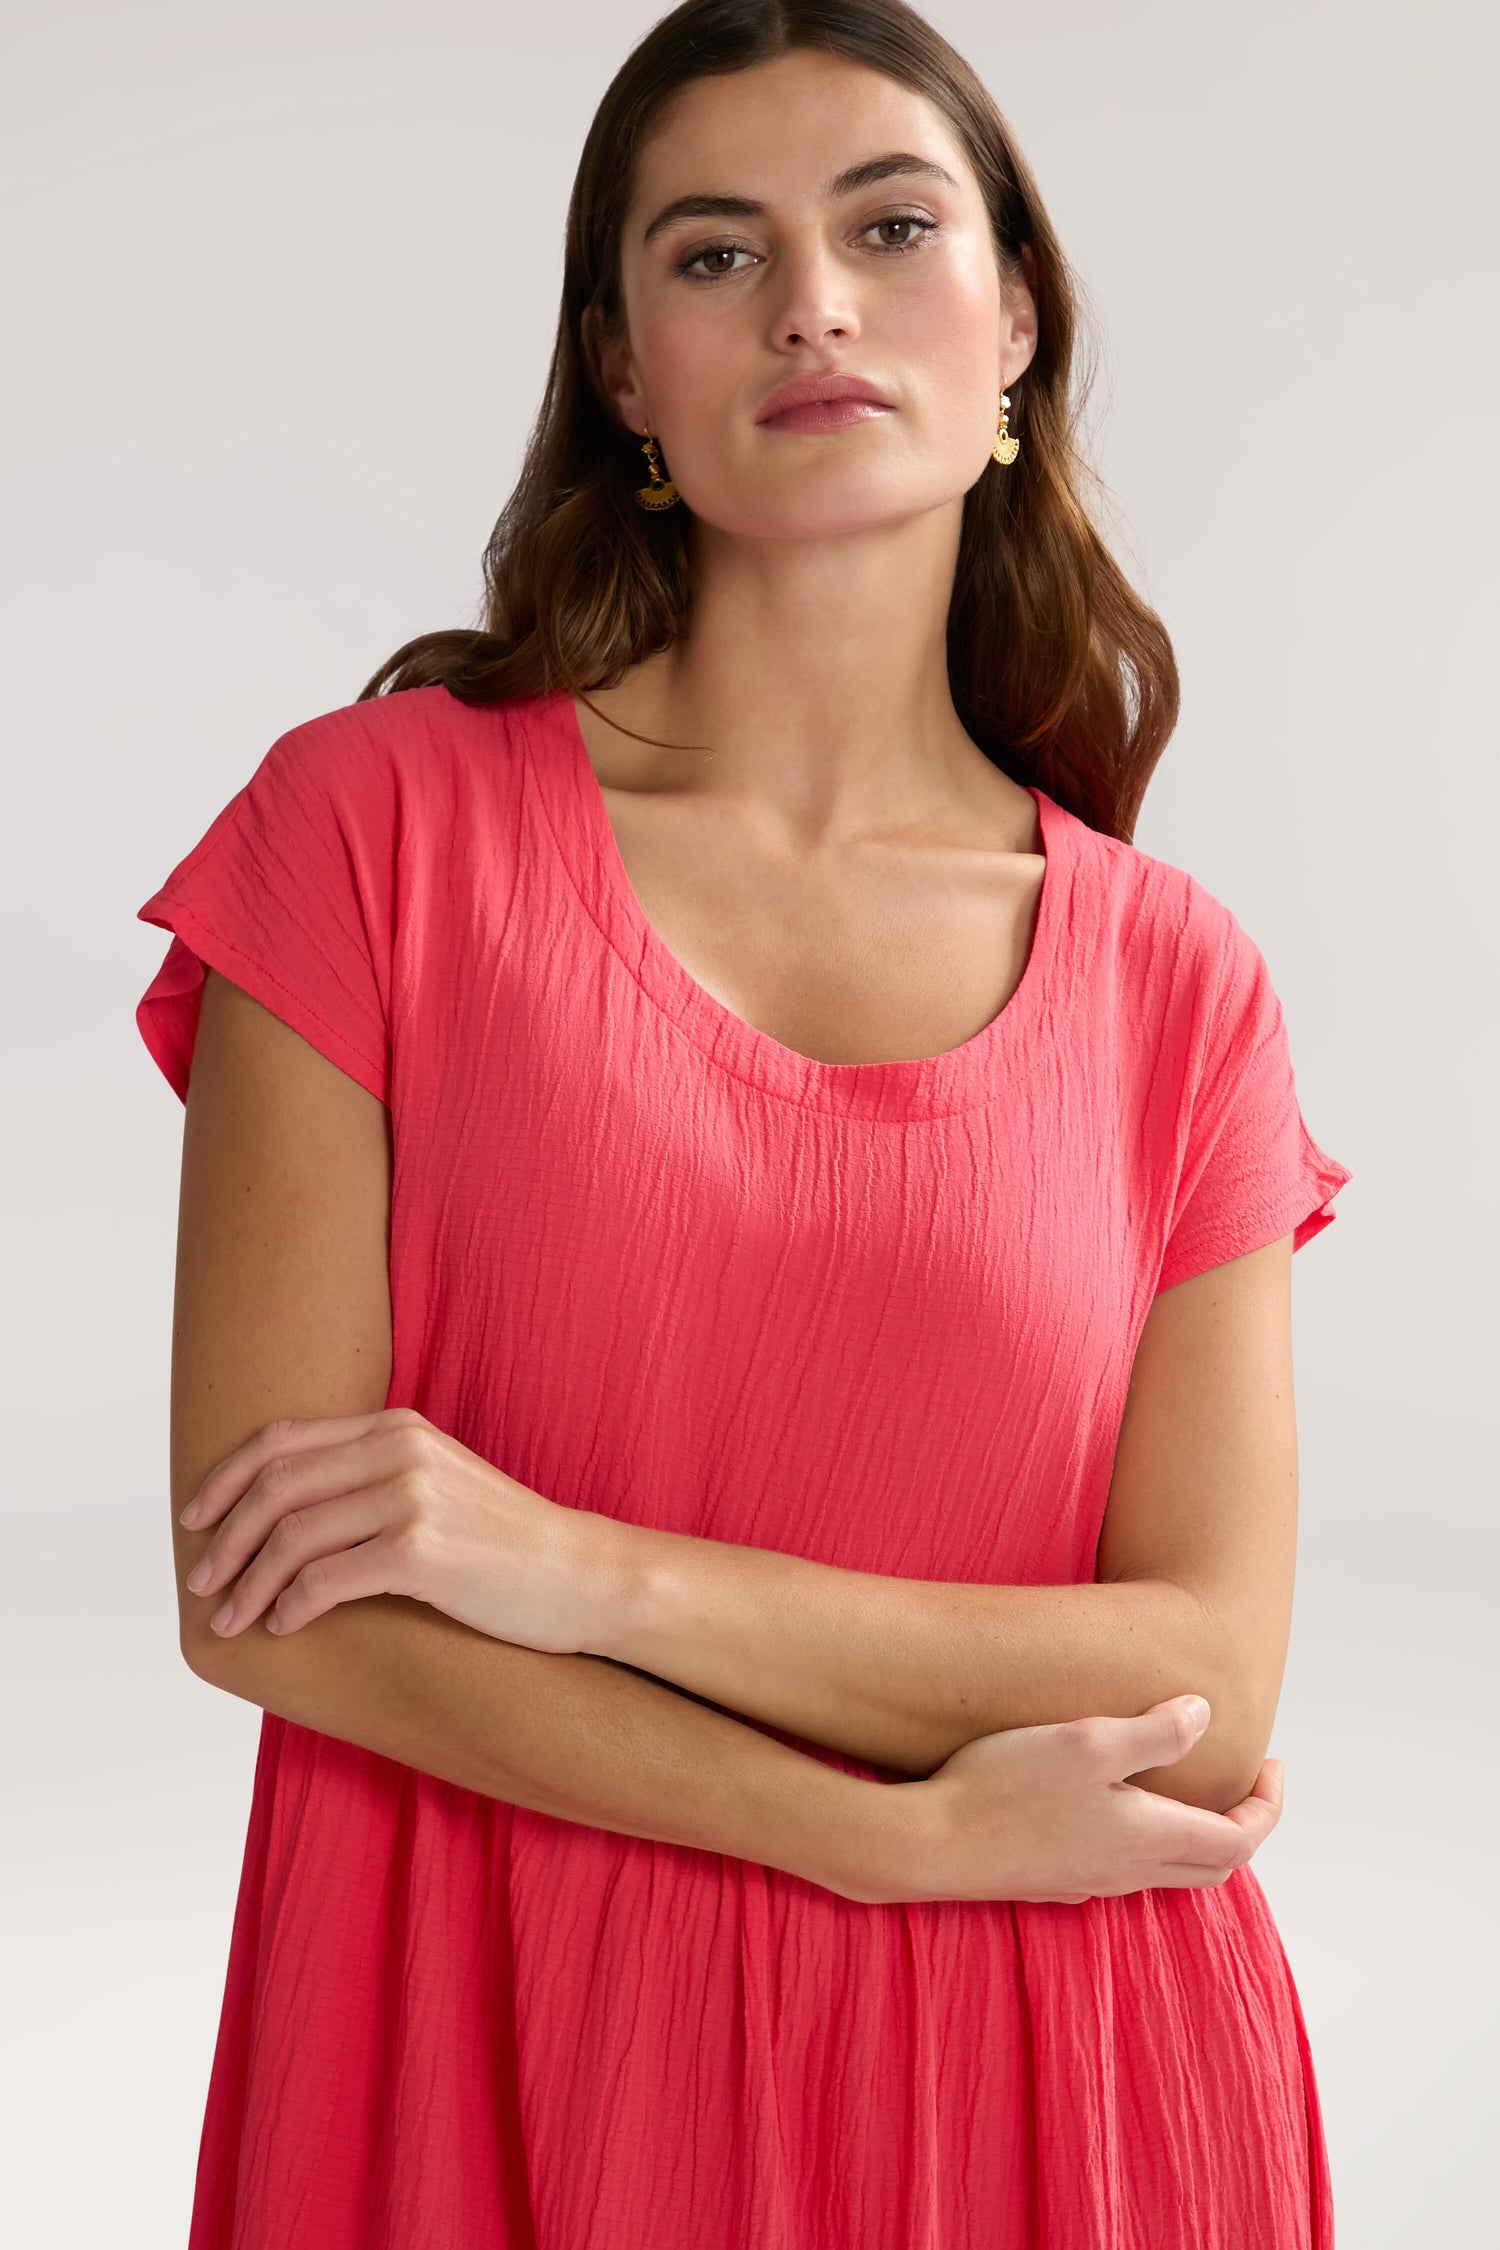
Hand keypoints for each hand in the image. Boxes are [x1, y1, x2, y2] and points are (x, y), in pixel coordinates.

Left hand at [179, 1407, 619, 1653]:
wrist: (580, 1575)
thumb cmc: (504, 1546)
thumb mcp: (436, 1486)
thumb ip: (371, 1481)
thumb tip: (285, 1517)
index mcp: (396, 1427)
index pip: (281, 1440)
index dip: (225, 1481)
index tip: (194, 1522)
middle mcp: (399, 1449)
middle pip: (276, 1486)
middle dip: (225, 1539)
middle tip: (203, 1584)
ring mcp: (411, 1496)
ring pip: (292, 1536)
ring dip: (250, 1584)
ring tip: (233, 1621)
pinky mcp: (422, 1549)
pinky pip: (326, 1579)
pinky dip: (292, 1606)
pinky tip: (285, 1626)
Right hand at [844, 1696, 1283, 1904]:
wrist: (925, 1845)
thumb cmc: (1004, 1787)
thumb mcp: (1086, 1742)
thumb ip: (1154, 1732)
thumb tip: (1206, 1715)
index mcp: (1147, 1836)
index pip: (1238, 1840)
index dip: (1267, 1806)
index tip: (1272, 1766)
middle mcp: (1125, 1870)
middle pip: (1211, 1866)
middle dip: (1242, 1825)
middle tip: (1247, 1782)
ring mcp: (1085, 1881)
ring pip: (1166, 1871)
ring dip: (1194, 1835)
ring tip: (1188, 1789)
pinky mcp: (1050, 1881)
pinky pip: (1122, 1871)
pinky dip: (1146, 1843)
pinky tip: (1115, 1810)